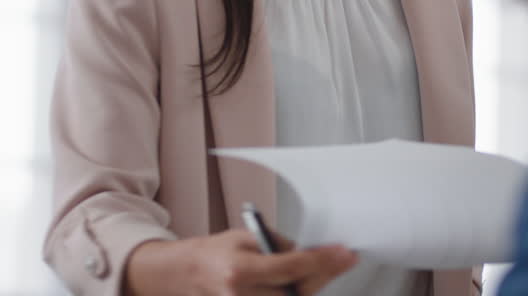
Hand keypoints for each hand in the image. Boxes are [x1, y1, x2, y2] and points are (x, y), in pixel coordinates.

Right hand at [125, 227, 356, 295]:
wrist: (182, 276)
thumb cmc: (211, 255)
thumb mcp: (243, 238)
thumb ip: (278, 246)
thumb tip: (311, 255)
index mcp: (240, 271)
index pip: (293, 267)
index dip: (323, 261)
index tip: (345, 254)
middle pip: (298, 292)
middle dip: (319, 276)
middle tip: (339, 259)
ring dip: (304, 287)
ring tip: (307, 272)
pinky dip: (289, 293)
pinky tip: (295, 284)